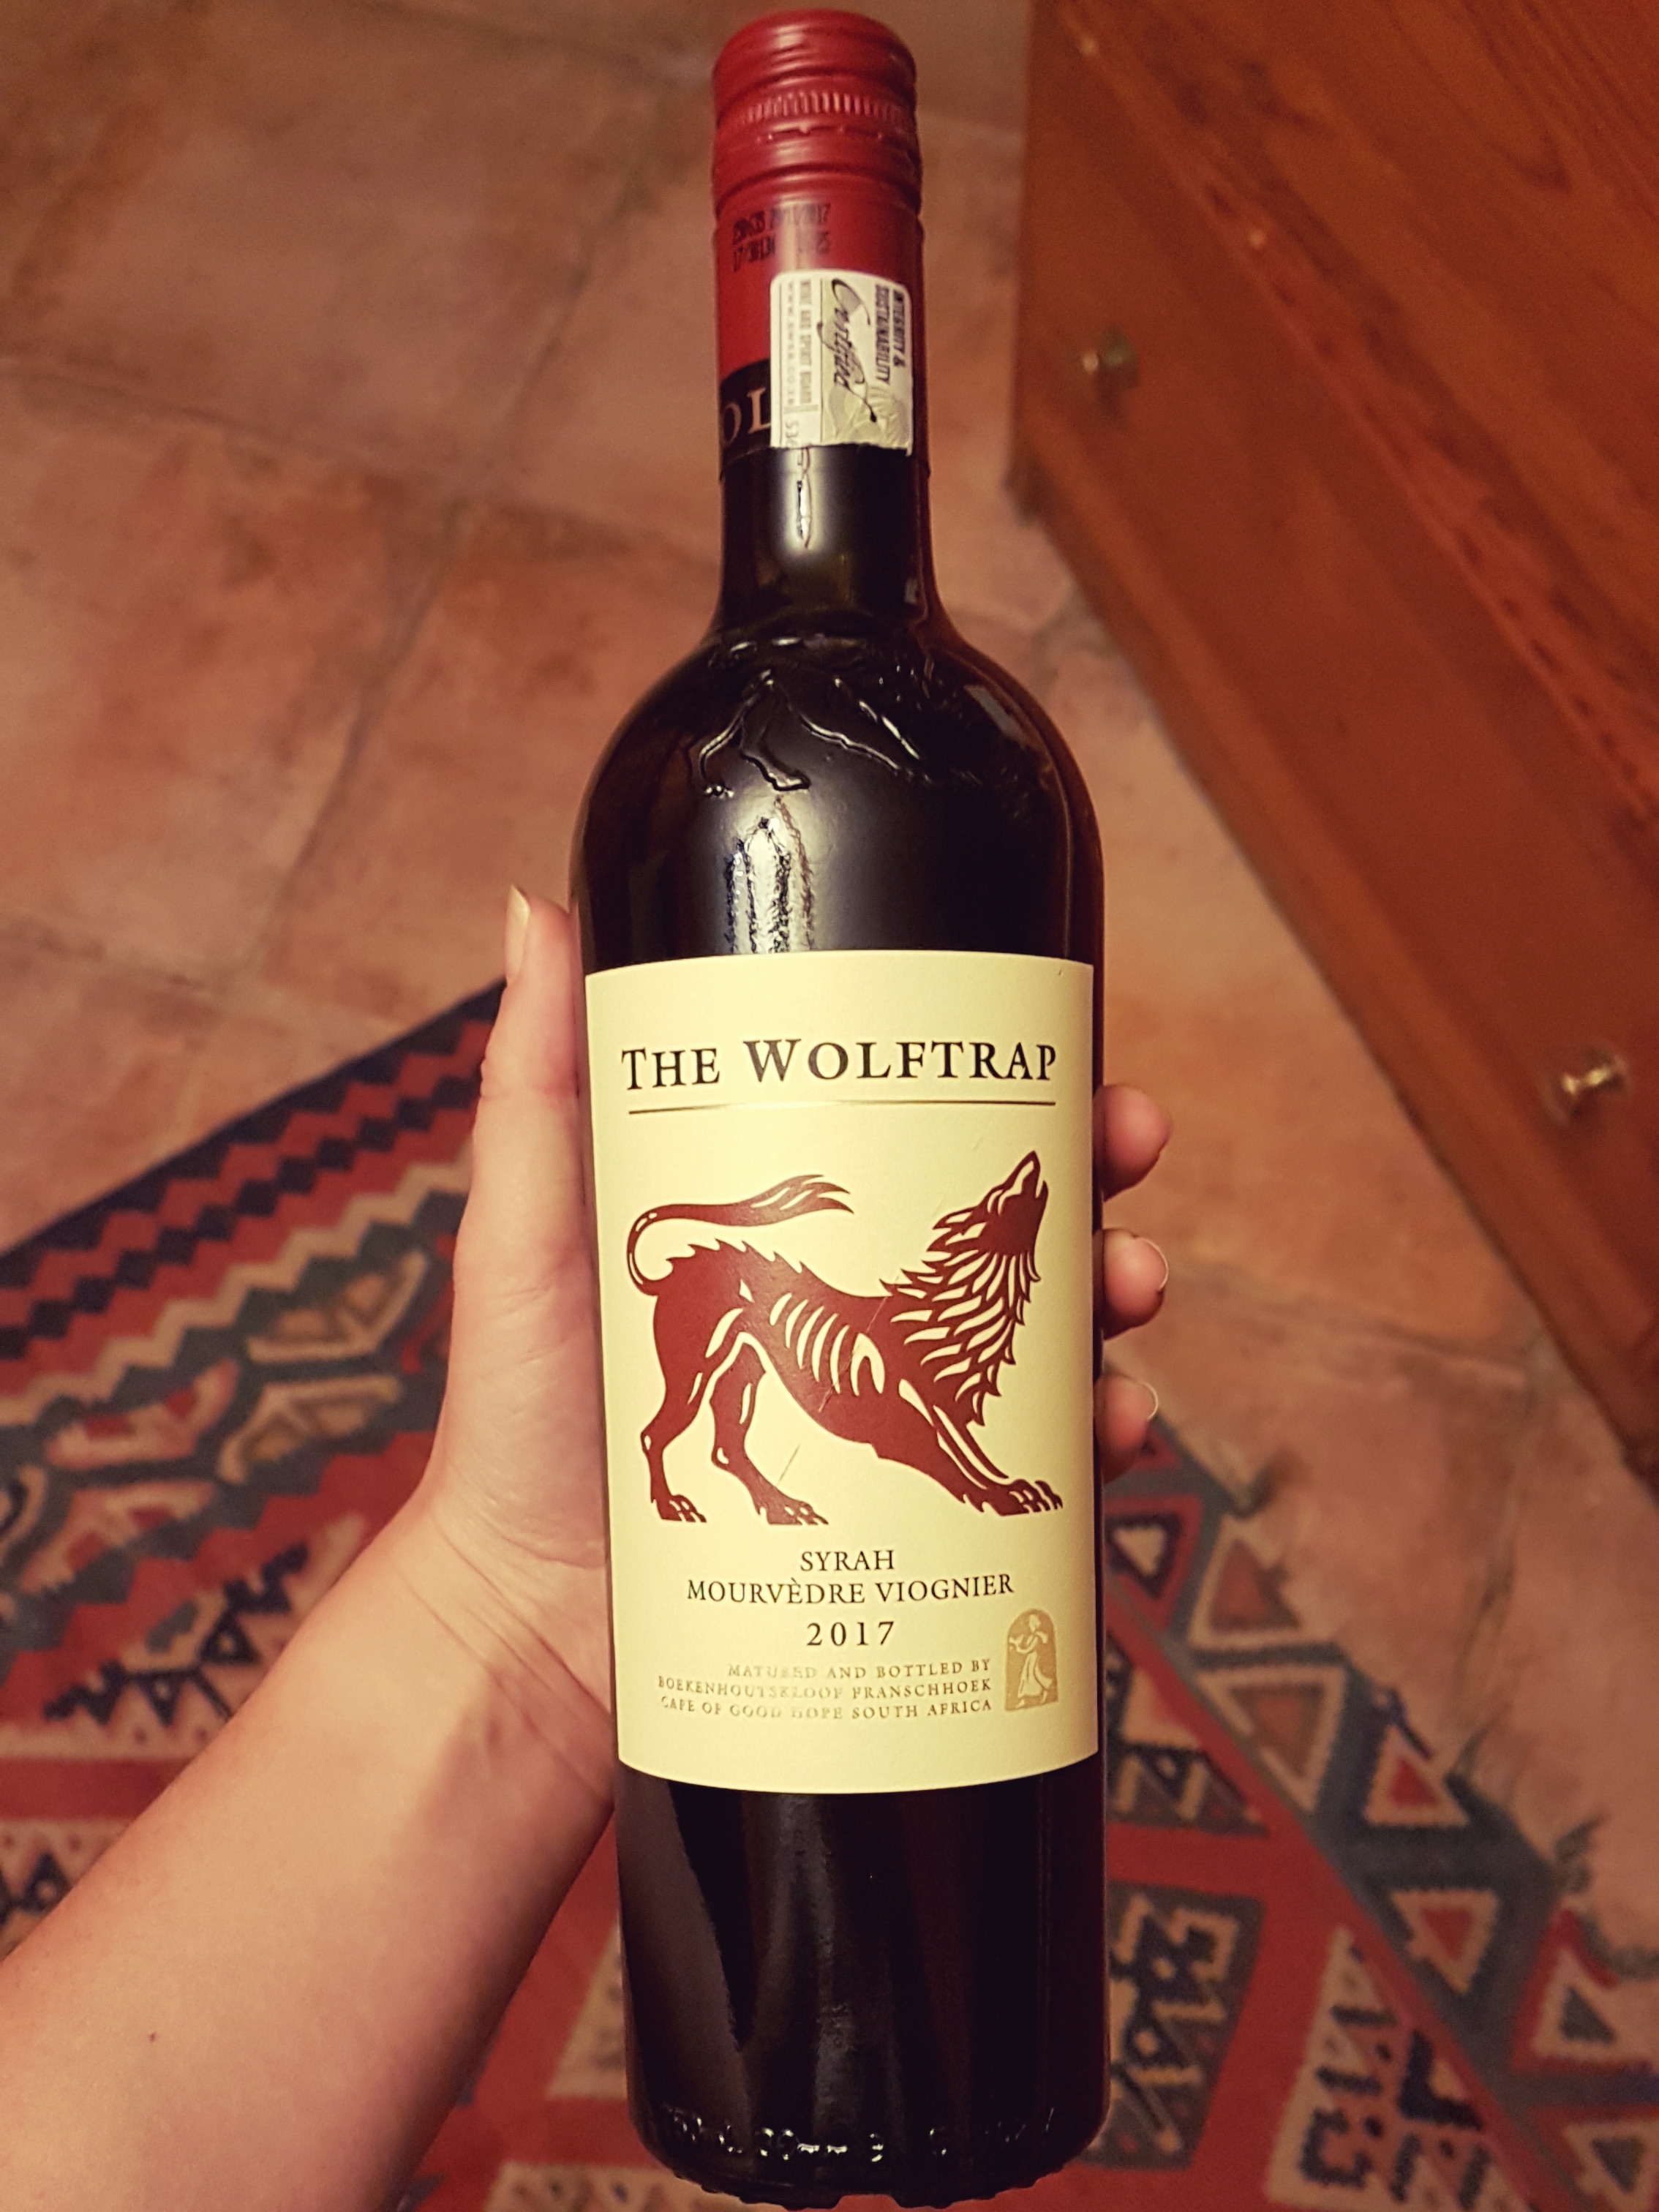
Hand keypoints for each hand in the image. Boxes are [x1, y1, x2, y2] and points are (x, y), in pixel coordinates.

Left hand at [405, 893, 1170, 1721]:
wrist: (527, 1617)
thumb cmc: (516, 1415)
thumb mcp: (530, 1226)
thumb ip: (536, 1080)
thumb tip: (537, 908)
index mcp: (785, 1240)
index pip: (914, 1141)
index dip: (1008, 1093)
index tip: (1074, 1057)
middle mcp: (848, 1315)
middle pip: (996, 1234)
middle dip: (1088, 1185)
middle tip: (1128, 1154)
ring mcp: (881, 1416)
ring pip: (1033, 1337)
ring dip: (1108, 1297)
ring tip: (1131, 1286)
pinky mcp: (900, 1511)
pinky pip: (1020, 1466)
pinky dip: (1087, 1438)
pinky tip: (1110, 1425)